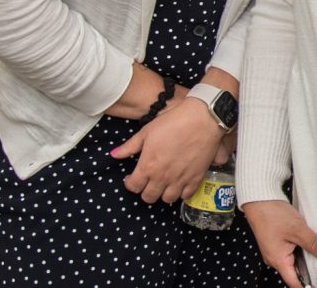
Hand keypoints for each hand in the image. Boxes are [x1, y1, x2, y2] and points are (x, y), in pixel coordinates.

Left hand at [109, 95, 223, 203]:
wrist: (203, 117)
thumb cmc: (173, 121)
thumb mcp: (147, 130)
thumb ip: (129, 146)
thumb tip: (113, 155)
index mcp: (148, 166)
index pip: (134, 187)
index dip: (131, 183)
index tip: (133, 177)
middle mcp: (162, 177)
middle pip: (149, 197)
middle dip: (146, 190)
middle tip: (149, 180)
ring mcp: (180, 179)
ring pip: (167, 199)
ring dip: (163, 193)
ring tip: (165, 183)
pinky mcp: (196, 178)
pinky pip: (186, 195)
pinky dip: (182, 192)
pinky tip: (181, 182)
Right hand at [242, 199, 316, 287]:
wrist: (259, 199)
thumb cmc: (273, 214)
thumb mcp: (297, 229)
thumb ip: (314, 243)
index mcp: (278, 261)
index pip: (295, 282)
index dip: (309, 286)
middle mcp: (275, 259)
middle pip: (295, 273)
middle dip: (310, 273)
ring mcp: (275, 250)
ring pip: (294, 261)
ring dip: (307, 260)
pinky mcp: (276, 241)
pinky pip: (291, 251)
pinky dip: (302, 250)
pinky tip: (312, 244)